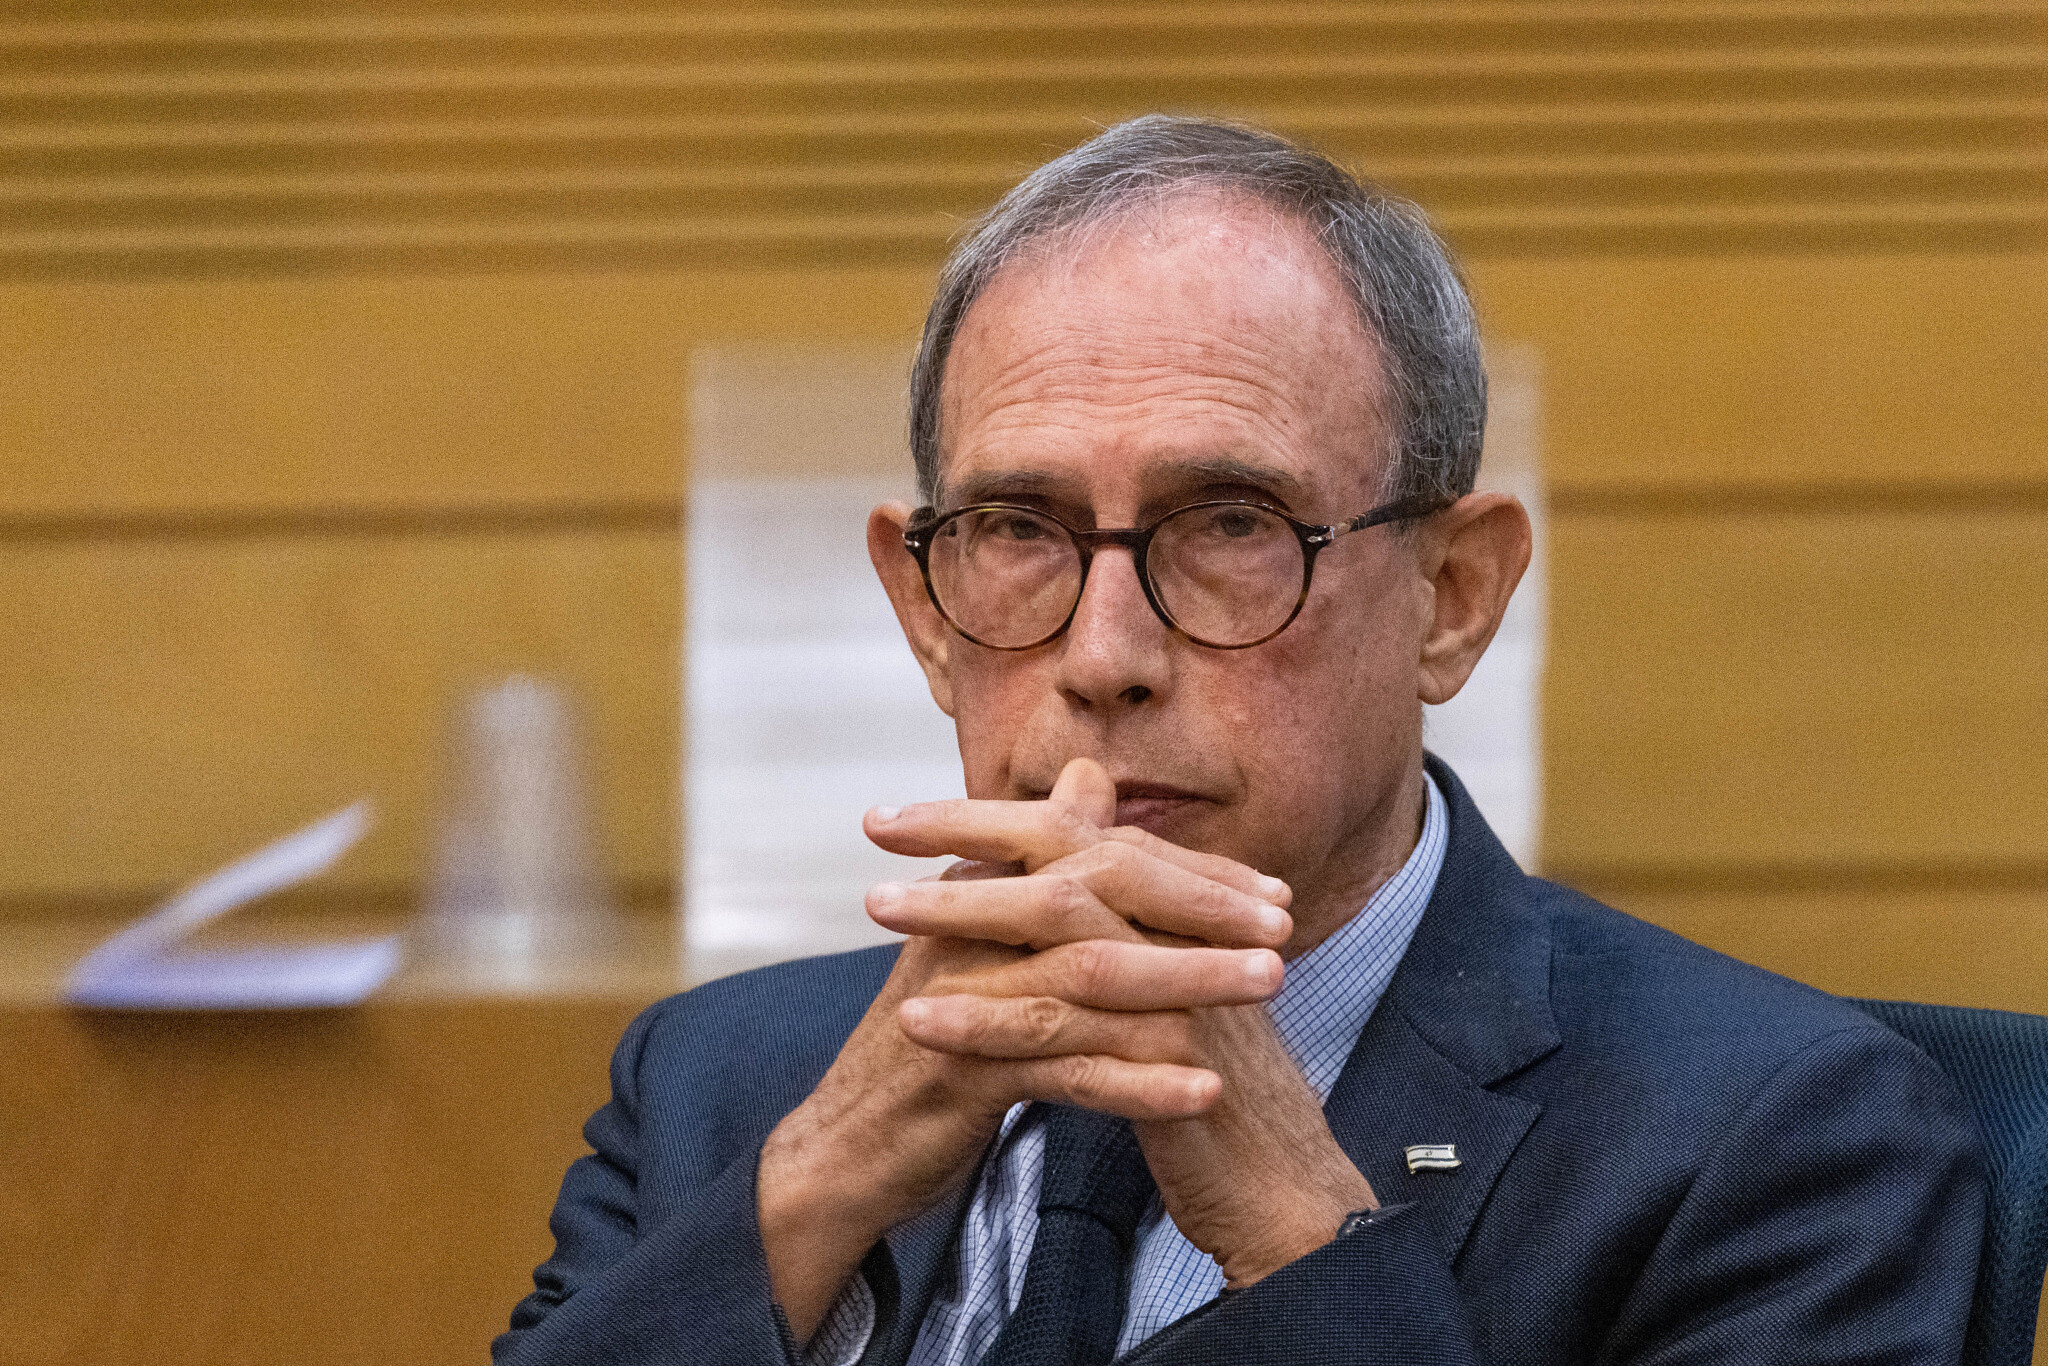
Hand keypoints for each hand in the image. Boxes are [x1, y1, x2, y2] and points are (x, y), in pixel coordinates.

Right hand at [757, 760, 1290, 1341]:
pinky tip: (1205, 1092)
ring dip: (1189, 981)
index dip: (1187, 871)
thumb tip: (1089, 778)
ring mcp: (963, 995)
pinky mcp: (963, 1070)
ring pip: (1092, 976)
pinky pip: (1068, 1070)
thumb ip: (1040, 862)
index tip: (1269, 894)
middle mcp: (966, 927)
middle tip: (1284, 930)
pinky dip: (1141, 1081)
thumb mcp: (986, 941)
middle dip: (1198, 909)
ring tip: (1270, 990)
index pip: (1095, 852)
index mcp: (978, 887)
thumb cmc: (938, 1040)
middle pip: (1096, 896)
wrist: (853, 1148)